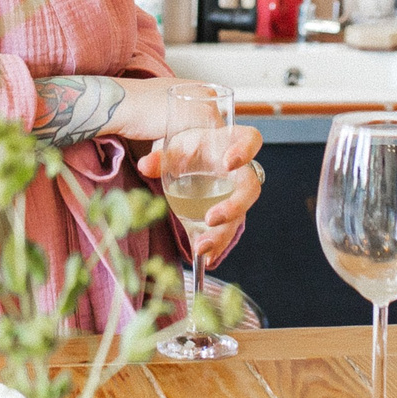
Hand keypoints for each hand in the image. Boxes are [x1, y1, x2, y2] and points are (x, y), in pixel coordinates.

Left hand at [139, 126, 263, 263]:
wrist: (192, 158)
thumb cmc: (189, 148)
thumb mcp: (175, 146)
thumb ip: (161, 155)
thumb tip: (145, 165)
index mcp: (228, 144)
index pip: (250, 139)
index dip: (245, 150)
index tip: (229, 162)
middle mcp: (238, 172)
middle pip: (250, 188)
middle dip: (234, 205)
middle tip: (211, 218)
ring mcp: (234, 195)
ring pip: (239, 216)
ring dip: (222, 234)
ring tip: (202, 247)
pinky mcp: (226, 214)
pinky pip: (226, 231)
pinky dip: (217, 245)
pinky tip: (206, 258)